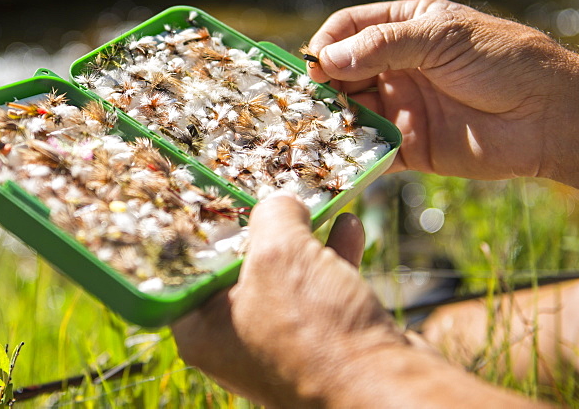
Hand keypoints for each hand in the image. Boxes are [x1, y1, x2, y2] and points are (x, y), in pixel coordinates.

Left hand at [172, 194, 403, 406]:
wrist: (389, 392)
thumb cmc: (318, 331)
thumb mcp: (281, 251)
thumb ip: (272, 215)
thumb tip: (280, 204)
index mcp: (203, 328)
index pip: (189, 266)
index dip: (204, 226)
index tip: (219, 194)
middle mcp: (234, 340)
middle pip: (239, 265)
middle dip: (261, 225)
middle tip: (270, 189)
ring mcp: (280, 342)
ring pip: (285, 274)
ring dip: (304, 236)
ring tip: (316, 202)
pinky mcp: (321, 342)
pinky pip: (319, 289)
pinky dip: (332, 257)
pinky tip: (347, 226)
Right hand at [306, 0, 568, 180]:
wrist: (549, 116)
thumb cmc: (502, 61)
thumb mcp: (441, 38)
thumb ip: (382, 45)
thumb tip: (327, 58)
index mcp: (406, 28)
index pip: (349, 28)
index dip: (327, 43)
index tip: (314, 64)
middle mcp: (397, 66)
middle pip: (342, 71)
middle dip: (323, 85)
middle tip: (307, 100)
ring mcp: (401, 106)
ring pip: (352, 111)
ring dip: (332, 119)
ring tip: (315, 129)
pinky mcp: (410, 146)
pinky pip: (372, 150)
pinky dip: (354, 154)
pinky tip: (337, 157)